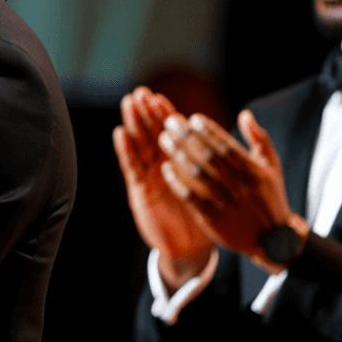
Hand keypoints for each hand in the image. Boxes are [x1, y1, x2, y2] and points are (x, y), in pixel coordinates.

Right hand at [113, 87, 218, 289]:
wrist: (192, 247)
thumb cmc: (205, 213)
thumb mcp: (213, 183)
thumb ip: (214, 159)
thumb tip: (220, 135)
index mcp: (180, 161)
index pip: (170, 133)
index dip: (163, 115)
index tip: (158, 97)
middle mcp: (161, 166)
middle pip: (151, 134)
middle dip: (145, 114)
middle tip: (139, 94)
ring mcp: (149, 177)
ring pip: (140, 146)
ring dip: (134, 125)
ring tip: (129, 105)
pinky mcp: (140, 191)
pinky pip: (132, 168)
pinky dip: (126, 150)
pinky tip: (121, 133)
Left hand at [157, 108, 304, 273]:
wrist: (272, 240)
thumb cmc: (270, 197)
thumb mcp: (272, 166)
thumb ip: (259, 138)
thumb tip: (244, 114)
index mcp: (254, 172)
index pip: (227, 146)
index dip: (209, 131)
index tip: (193, 118)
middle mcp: (240, 187)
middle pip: (208, 157)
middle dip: (187, 137)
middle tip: (170, 122)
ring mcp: (226, 204)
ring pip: (198, 176)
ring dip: (178, 155)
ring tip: (164, 139)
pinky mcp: (213, 220)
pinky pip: (191, 198)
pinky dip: (178, 182)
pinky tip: (166, 168)